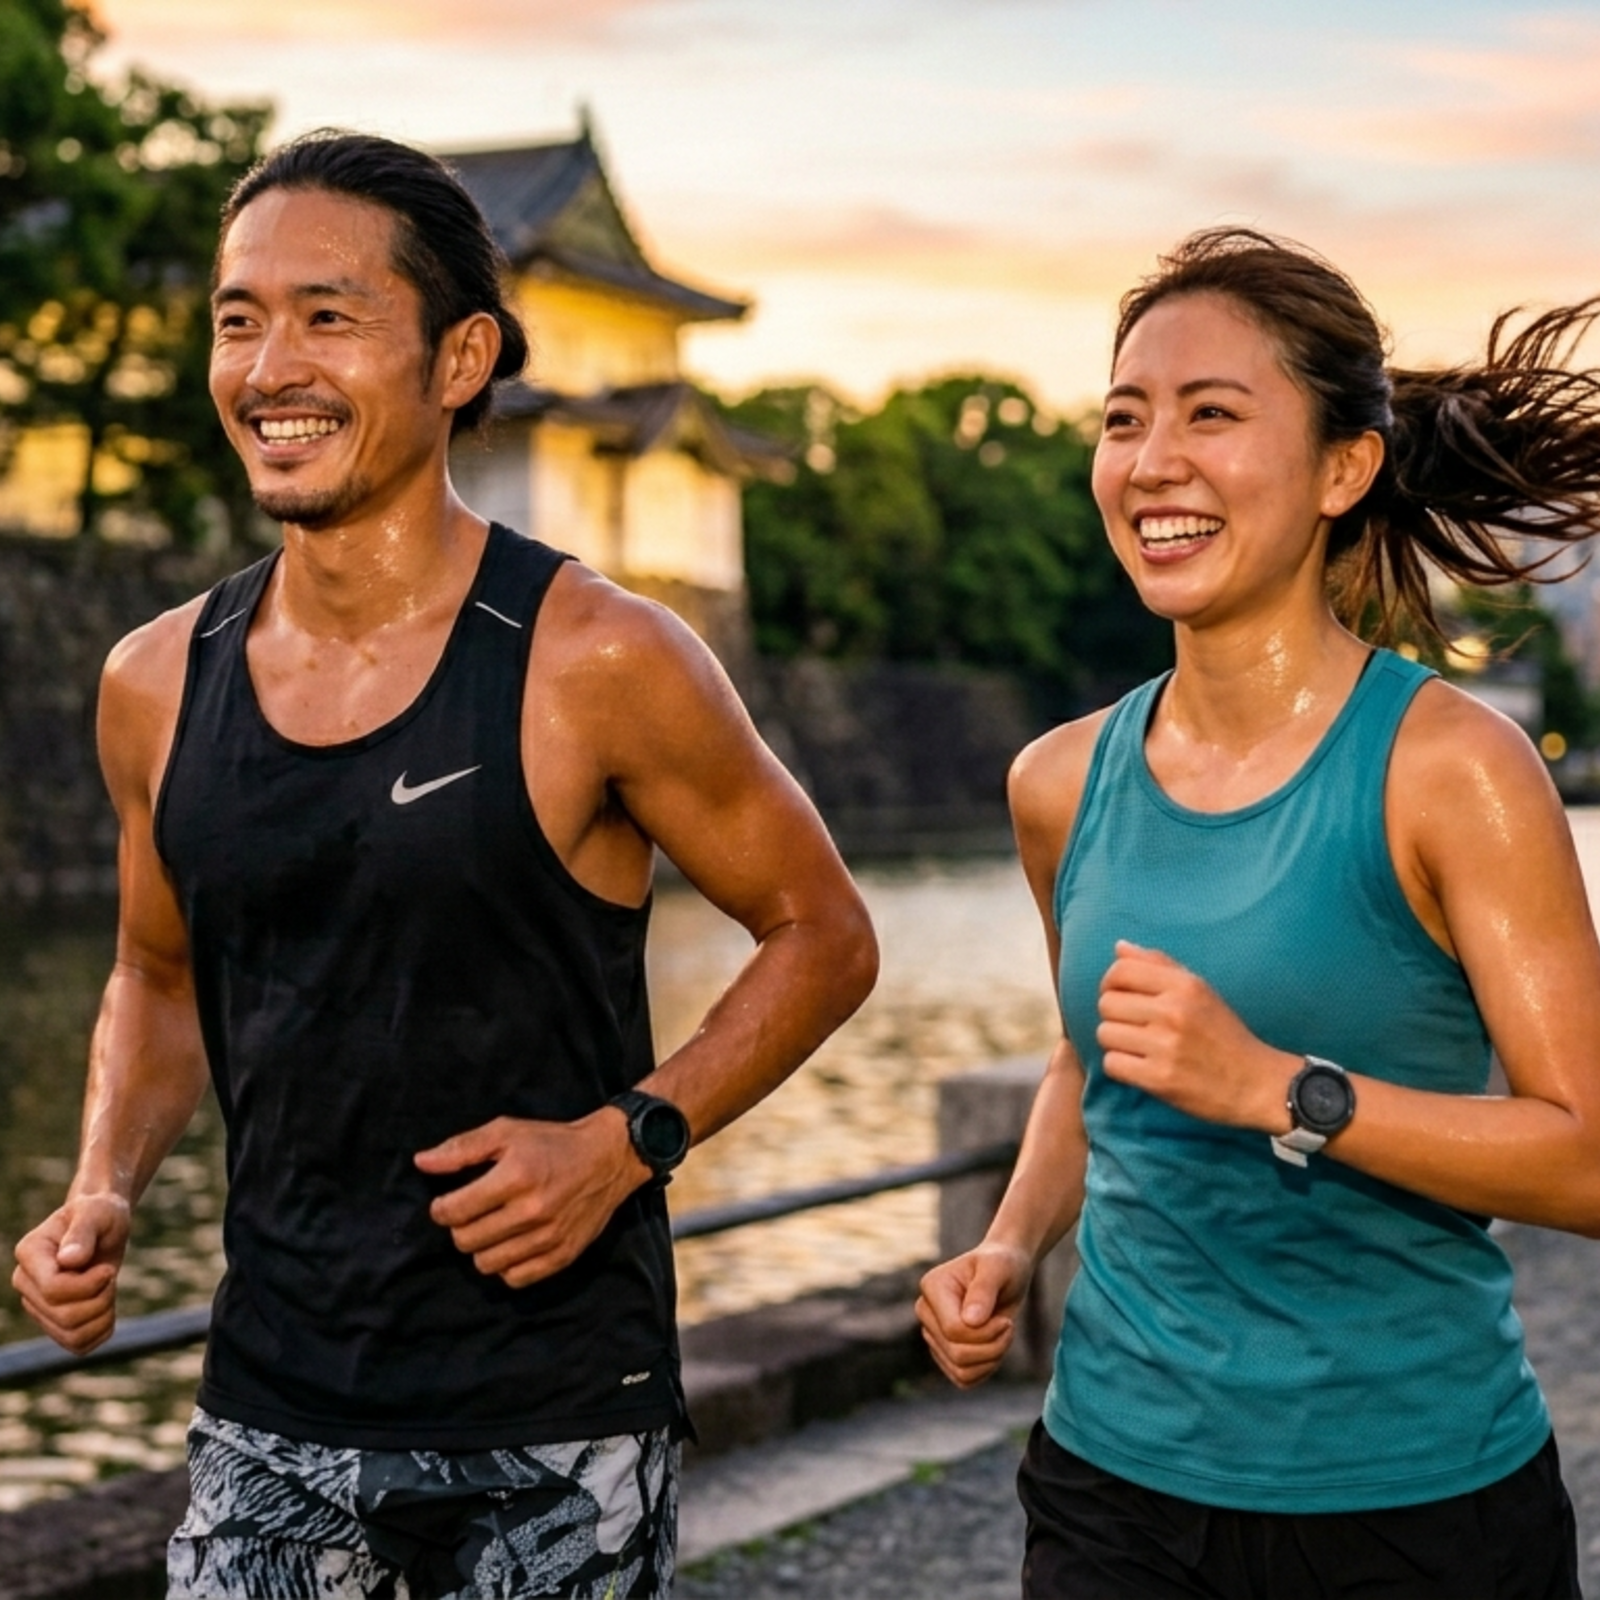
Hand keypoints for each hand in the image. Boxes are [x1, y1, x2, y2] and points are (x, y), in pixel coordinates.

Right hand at [12, 1195, 131, 1354]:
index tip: (108, 1269)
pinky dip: (101, 1332)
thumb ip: (83, 1233)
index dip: (88, 1285)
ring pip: (71, 1335)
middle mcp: (26, 1283)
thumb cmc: (101, 1215)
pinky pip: (79, 1345)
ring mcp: (38, 1305)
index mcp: (29, 1253)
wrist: (104, 1226)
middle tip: (110, 1275)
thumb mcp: (98, 1213)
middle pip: (64, 1315)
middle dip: (100, 1299)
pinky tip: (108, 1309)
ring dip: (102, 1316)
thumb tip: (69, 1260)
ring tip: (109, 1290)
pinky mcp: (55, 1322)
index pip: (53, 1289)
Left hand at [415, 1111, 648, 1288]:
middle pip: (466, 1241)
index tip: (448, 1202)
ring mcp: (548, 1237)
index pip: (453, 1211)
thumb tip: (421, 1163)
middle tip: (472, 1213)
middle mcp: (532, 1211)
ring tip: (492, 1228)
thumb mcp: (507, 1132)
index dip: (441, 1208)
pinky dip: (506, 1265)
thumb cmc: (552, 1142)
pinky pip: (515, 1279)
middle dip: (460, 1227)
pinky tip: (512, 1244)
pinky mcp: (562, 1255)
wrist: (608, 1158)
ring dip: (481, 1248)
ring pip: (487, 1264)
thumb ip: (462, 1148)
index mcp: (515, 1177)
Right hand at [915, 1242, 1033, 1388]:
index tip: (1007, 1320)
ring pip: (960, 1370)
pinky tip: (995, 1347)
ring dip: (991, 1359)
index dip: (986, 1333)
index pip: (953, 1330)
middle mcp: (926, 1312)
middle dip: (992, 1347)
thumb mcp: (999, 1269)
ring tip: (1003, 1336)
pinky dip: (985, 1370)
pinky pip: (964, 1379)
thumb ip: (983, 1291)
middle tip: (1008, 1327)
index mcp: (932, 1287)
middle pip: (957, 1353)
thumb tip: (970, 1320)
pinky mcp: (944, 1352)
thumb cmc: (1002, 1265)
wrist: (1007, 1273)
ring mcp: (933, 1334)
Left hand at [1096, 940, 1295, 1129]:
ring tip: (1139, 1047)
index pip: (1121, 971)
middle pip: (1106, 1003)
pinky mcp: (1160, 1079)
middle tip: (1133, 1026)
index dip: (1110, 982)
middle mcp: (1174, 1012)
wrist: (1257, 1084)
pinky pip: (1112, 1064)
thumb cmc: (1225, 1034)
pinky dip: (1121, 1067)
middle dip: (1114, 1015)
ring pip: (1105, 1034)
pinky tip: (1140, 1066)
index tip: (1120, 995)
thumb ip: (1159, 965)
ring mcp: (1166, 1046)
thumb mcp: (1200, 991)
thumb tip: (1119, 947)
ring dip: (1116, 1043)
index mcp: (1185, 986)